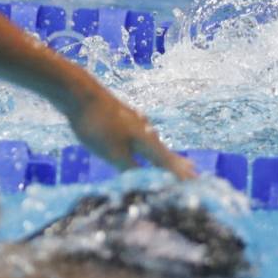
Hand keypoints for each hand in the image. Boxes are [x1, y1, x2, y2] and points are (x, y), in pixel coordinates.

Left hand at [69, 93, 195, 179]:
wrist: (81, 93)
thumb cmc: (98, 126)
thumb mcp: (114, 154)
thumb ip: (130, 169)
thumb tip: (146, 183)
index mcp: (146, 141)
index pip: (167, 163)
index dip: (180, 175)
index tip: (195, 183)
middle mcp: (145, 130)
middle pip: (164, 150)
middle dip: (177, 162)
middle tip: (195, 170)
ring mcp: (134, 120)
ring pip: (154, 139)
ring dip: (165, 151)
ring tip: (174, 157)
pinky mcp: (122, 115)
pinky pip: (144, 132)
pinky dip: (151, 140)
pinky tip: (147, 132)